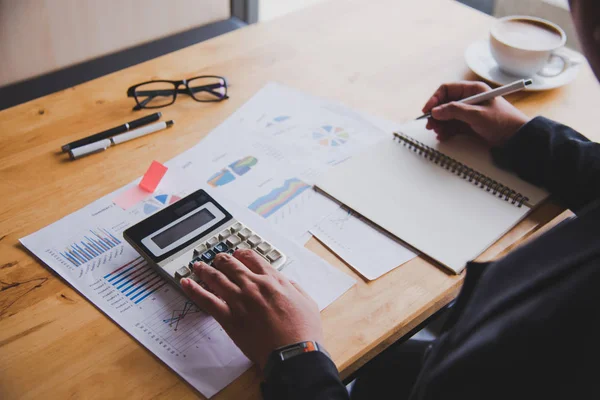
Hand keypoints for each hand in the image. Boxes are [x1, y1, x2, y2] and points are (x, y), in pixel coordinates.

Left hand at [180, 250, 322, 370]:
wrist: (292, 352)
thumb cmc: (302, 330)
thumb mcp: (306, 300)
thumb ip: (293, 287)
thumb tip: (284, 281)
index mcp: (272, 280)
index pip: (253, 259)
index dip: (242, 254)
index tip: (238, 254)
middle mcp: (253, 285)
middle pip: (231, 265)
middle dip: (222, 260)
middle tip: (216, 259)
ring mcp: (239, 300)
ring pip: (216, 278)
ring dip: (205, 270)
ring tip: (197, 266)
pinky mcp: (228, 317)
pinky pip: (206, 300)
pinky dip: (193, 290)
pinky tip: (185, 283)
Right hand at [422, 81, 529, 145]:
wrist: (517, 138)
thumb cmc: (502, 121)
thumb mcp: (477, 115)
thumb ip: (455, 111)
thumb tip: (435, 111)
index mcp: (473, 90)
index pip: (447, 89)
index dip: (435, 99)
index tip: (427, 110)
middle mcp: (469, 99)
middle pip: (445, 103)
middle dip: (436, 114)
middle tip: (430, 125)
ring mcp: (469, 112)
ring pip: (447, 116)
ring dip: (440, 124)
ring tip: (437, 132)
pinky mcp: (469, 124)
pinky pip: (453, 125)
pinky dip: (446, 130)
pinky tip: (443, 136)